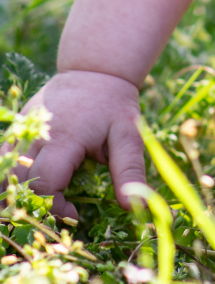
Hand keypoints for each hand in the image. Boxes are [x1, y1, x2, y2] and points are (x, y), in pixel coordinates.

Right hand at [5, 71, 145, 218]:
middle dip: (33, 204)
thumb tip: (133, 206)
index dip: (55, 206)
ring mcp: (22, 128)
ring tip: (36, 206)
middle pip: (18, 180)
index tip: (75, 213)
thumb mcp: (129, 134)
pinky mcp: (16, 127)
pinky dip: (7, 177)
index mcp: (65, 138)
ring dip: (13, 192)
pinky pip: (2, 157)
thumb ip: (128, 169)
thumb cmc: (114, 105)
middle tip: (55, 212)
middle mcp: (36, 134)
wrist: (95, 70)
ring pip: (3, 170)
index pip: (45, 183)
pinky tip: (22, 189)